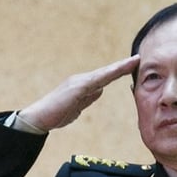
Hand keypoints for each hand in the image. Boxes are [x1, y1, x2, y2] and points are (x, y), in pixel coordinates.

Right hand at [16, 55, 139, 131]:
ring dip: (118, 68)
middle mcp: (81, 80)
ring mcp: (78, 83)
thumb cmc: (55, 115)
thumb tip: (100, 90)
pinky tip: (117, 71)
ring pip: (103, 74)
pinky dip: (107, 75)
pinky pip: (95, 80)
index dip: (118, 72)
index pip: (104, 78)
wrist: (38, 118)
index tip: (133, 65)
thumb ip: (88, 98)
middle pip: (106, 73)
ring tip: (133, 61)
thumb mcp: (76, 107)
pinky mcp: (76, 88)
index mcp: (82, 85)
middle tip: (138, 58)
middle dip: (122, 66)